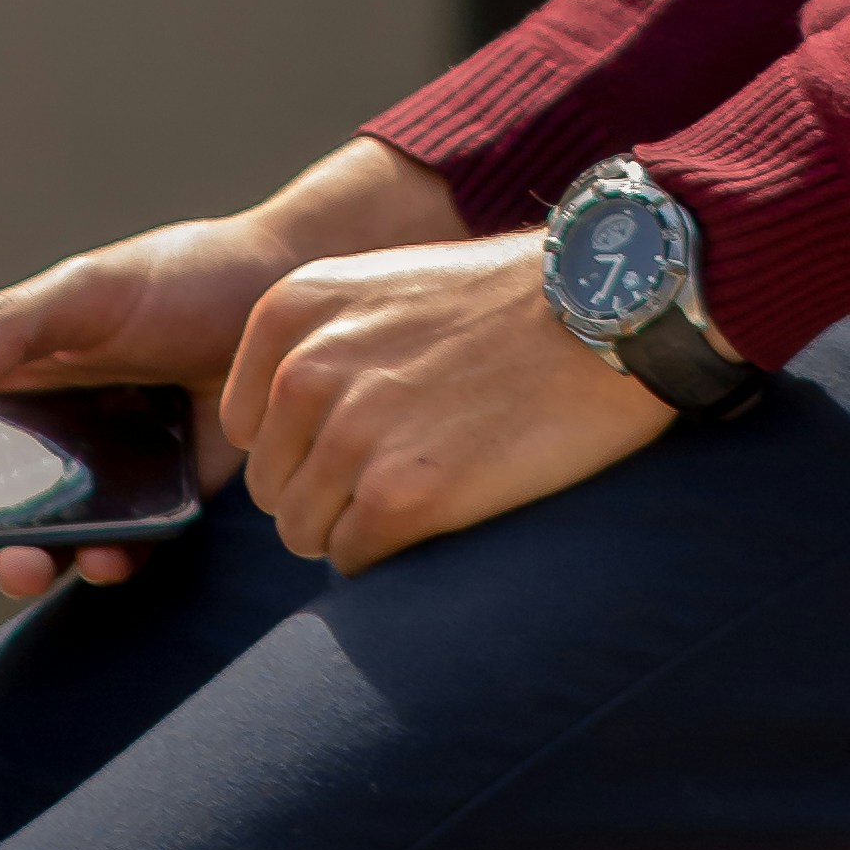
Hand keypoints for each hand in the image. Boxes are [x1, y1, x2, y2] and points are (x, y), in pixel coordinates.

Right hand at [0, 137, 464, 606]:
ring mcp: (101, 472)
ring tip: (22, 565)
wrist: (288, 298)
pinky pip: (120, 551)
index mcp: (14, 373)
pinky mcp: (159, 504)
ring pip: (40, 539)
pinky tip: (107, 558)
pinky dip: (105, 563)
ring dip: (19, 563)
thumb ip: (5, 331)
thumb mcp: (87, 289)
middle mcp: (47, 432)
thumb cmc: (182, 277)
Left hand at [220, 231, 672, 574]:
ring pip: (304, 531)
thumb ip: (321, 344)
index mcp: (291, 311)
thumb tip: (280, 431)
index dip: (304, 443)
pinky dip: (393, 553)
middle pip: (272, 484)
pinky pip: (353, 561)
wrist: (603, 312)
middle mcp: (304, 371)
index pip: (246, 425)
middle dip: (328, 490)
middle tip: (408, 463)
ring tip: (431, 484)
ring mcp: (349, 436)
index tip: (368, 430)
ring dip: (359, 526)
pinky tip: (447, 509)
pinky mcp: (398, 497)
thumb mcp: (384, 288)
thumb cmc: (505, 306)